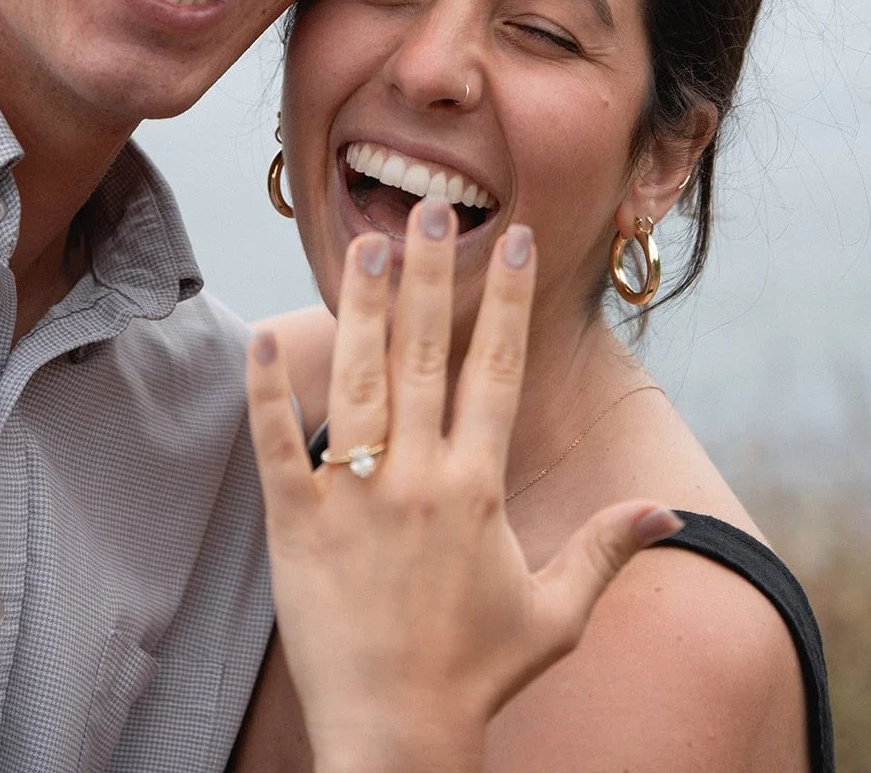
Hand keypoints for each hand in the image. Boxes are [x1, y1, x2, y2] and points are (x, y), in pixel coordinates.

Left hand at [246, 200, 680, 772]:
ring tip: (367, 242)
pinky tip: (261, 337)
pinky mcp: (296, 524)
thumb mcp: (555, 613)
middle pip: (427, 355)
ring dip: (365, 309)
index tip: (512, 240)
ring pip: (360, 382)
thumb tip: (667, 513)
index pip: (497, 371)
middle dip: (433, 276)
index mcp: (478, 488)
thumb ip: (606, 549)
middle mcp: (419, 479)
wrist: (396, 737)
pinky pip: (278, 446)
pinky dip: (267, 393)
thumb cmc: (477, 674)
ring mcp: (355, 497)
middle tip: (432, 208)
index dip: (506, 301)